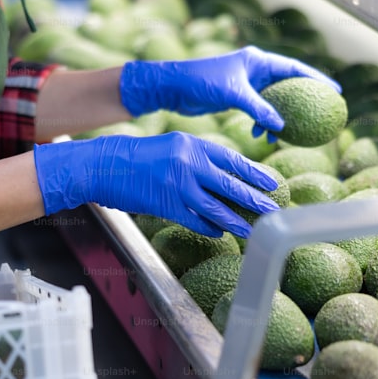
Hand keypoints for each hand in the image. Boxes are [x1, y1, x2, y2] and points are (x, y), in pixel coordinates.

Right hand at [33, 132, 279, 237]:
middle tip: (272, 209)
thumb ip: (196, 157)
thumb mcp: (171, 145)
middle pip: (230, 184)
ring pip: (216, 207)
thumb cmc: (138, 155)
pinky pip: (194, 220)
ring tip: (252, 228)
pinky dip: (209, 227)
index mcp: (192, 145)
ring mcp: (177, 186)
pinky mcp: (166, 205)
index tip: (272, 183)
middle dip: (254, 199)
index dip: (254, 173)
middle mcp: (188, 164)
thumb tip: (223, 174)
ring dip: (236, 220)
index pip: (232, 160)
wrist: (105, 164)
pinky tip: (220, 233)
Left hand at [119, 45, 339, 135]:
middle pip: (287, 85)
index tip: (334, 91)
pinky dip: (262, 122)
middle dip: (302, 101)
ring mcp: (246, 83)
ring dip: (279, 117)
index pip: (294, 68)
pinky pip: (259, 110)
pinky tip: (261, 135)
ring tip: (283, 134)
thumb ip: (258, 108)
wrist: (174, 87)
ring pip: (272, 101)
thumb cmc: (201, 82)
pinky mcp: (236, 96)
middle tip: (321, 114)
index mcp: (257, 60)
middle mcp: (254, 69)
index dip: (316, 79)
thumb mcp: (234, 94)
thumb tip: (281, 126)